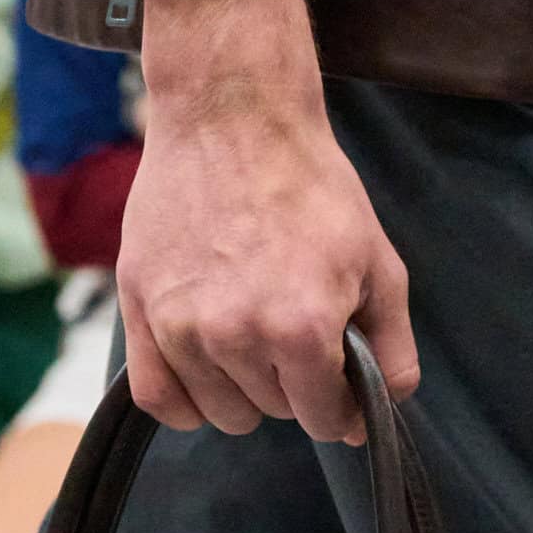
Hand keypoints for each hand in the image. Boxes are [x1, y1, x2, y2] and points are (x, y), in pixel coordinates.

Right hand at [118, 0, 416, 443]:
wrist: (231, 114)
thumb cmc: (309, 184)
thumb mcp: (377, 260)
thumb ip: (391, 345)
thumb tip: (384, 410)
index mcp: (302, 328)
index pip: (323, 418)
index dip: (338, 408)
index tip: (336, 385)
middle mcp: (238, 336)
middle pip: (273, 412)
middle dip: (291, 385)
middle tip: (291, 329)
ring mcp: (182, 326)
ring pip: (220, 411)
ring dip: (241, 389)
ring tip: (250, 333)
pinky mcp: (140, 311)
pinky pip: (161, 399)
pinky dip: (186, 402)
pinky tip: (206, 374)